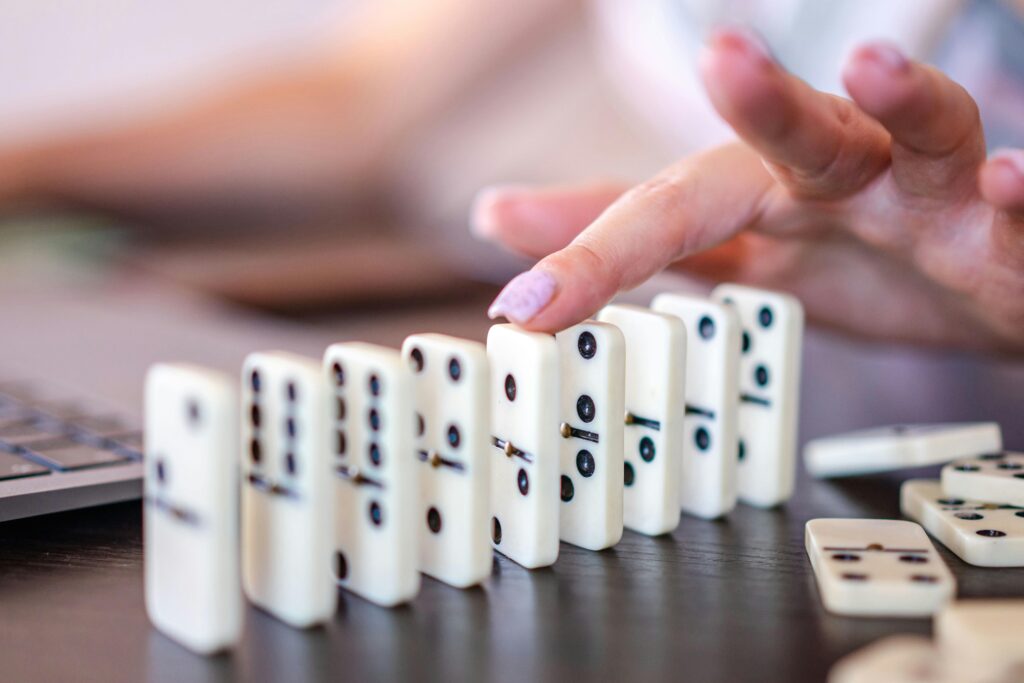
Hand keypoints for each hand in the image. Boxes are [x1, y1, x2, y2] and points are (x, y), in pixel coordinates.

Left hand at [473, 29, 1023, 353]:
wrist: (980, 289)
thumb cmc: (851, 260)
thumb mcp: (730, 253)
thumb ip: (625, 237)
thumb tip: (495, 212)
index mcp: (768, 189)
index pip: (669, 211)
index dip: (593, 256)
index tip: (523, 311)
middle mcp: (847, 175)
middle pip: (799, 131)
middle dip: (760, 97)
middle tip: (721, 56)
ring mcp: (931, 195)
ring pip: (926, 132)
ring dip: (905, 97)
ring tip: (875, 67)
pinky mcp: (1006, 229)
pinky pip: (1016, 205)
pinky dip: (1018, 188)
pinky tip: (1007, 177)